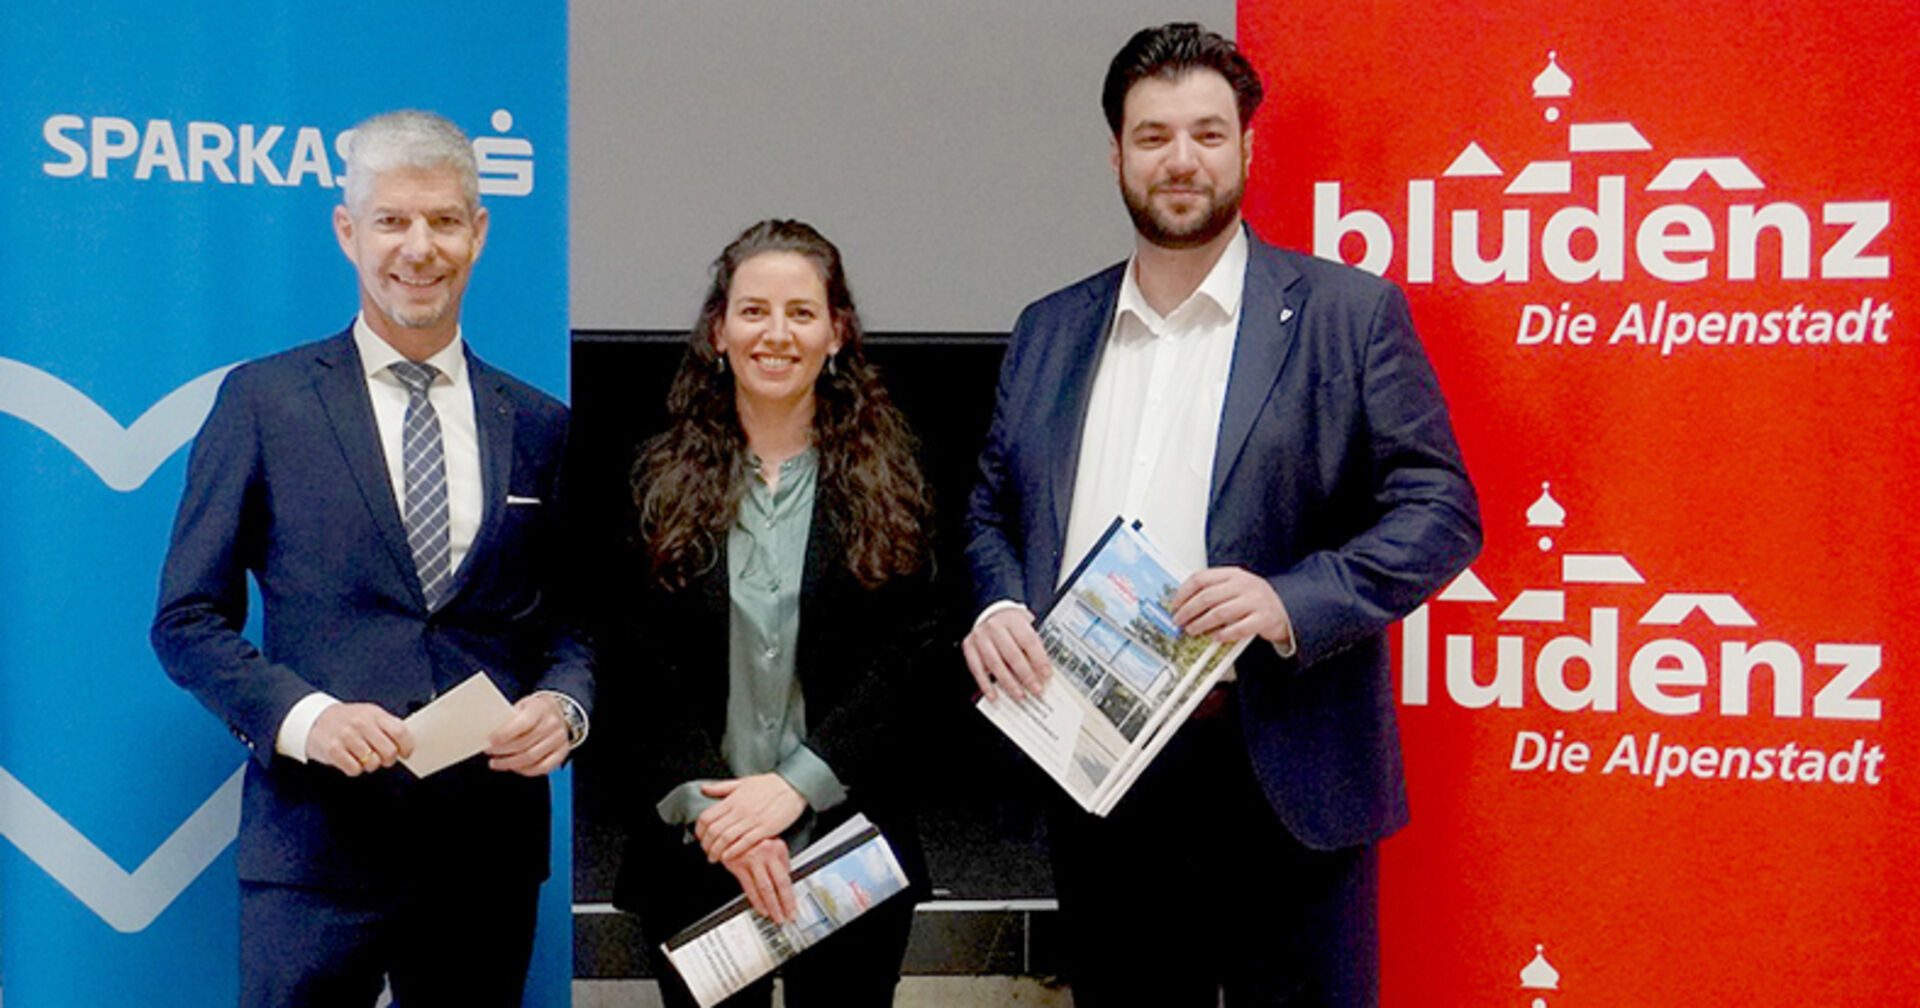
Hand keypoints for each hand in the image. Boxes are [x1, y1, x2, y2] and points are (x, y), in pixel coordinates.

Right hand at [307, 702, 411, 775]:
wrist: (315, 719)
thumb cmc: (346, 720)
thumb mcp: (369, 715)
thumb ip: (388, 726)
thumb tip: (407, 743)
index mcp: (374, 714)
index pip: (400, 732)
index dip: (407, 746)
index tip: (405, 753)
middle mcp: (361, 724)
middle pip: (389, 751)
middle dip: (388, 760)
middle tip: (382, 758)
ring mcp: (346, 737)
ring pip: (372, 763)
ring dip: (370, 765)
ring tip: (363, 757)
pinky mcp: (333, 751)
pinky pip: (354, 770)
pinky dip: (355, 769)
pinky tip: (350, 760)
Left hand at [485, 694, 570, 776]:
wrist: (558, 711)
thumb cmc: (535, 710)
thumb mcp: (522, 705)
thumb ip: (509, 718)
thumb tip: (489, 733)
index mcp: (541, 708)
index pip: (522, 723)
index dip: (504, 734)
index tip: (489, 741)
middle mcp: (552, 723)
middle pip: (524, 744)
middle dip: (502, 751)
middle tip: (489, 752)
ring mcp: (559, 739)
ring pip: (531, 758)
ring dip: (509, 763)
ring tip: (496, 762)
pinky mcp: (562, 753)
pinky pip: (542, 768)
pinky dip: (525, 770)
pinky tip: (514, 767)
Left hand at [694, 774, 806, 863]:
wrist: (792, 786)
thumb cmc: (770, 785)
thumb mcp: (742, 782)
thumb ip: (721, 788)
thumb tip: (704, 789)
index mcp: (733, 799)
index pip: (707, 817)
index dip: (699, 830)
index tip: (700, 836)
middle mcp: (739, 810)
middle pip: (714, 831)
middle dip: (706, 844)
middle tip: (706, 850)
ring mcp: (752, 820)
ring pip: (726, 839)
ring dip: (717, 851)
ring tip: (714, 857)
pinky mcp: (765, 829)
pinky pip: (744, 843)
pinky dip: (733, 852)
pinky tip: (728, 856)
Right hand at [720, 837, 798, 923]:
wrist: (728, 830)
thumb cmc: (751, 837)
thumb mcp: (770, 841)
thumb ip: (780, 858)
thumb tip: (787, 875)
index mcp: (777, 847)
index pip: (788, 874)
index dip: (791, 893)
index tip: (793, 905)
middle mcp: (766, 853)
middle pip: (779, 883)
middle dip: (785, 902)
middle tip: (789, 915)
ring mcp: (751, 859)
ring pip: (765, 888)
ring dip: (772, 905)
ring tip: (777, 916)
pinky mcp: (737, 865)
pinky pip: (749, 887)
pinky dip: (756, 901)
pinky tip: (761, 909)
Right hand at [961, 606, 1050, 701]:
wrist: (988, 614)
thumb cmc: (1010, 624)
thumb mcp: (1025, 626)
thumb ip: (1034, 645)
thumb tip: (1043, 670)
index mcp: (1013, 619)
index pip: (1029, 640)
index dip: (1039, 659)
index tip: (1046, 674)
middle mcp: (995, 627)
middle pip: (1012, 654)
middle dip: (1026, 675)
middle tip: (1035, 689)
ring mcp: (980, 637)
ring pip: (995, 664)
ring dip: (1009, 683)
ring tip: (1019, 694)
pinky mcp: (969, 647)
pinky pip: (977, 670)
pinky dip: (986, 685)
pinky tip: (994, 695)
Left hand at [1171, 567, 1291, 646]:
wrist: (1286, 609)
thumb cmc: (1254, 600)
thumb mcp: (1235, 587)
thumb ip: (1214, 590)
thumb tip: (1183, 604)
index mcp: (1233, 574)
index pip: (1201, 578)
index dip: (1183, 593)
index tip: (1174, 605)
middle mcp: (1243, 585)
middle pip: (1207, 596)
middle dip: (1188, 610)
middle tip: (1179, 621)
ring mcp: (1255, 601)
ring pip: (1220, 613)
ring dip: (1201, 624)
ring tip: (1192, 630)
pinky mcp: (1263, 619)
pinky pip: (1239, 628)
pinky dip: (1224, 634)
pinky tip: (1215, 638)